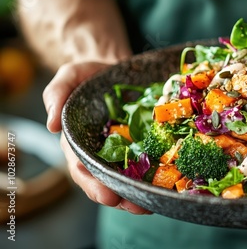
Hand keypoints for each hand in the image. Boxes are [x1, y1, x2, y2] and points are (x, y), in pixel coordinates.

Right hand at [43, 61, 150, 213]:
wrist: (113, 68)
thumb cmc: (88, 76)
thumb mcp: (69, 77)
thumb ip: (56, 94)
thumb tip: (50, 125)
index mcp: (78, 143)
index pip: (83, 169)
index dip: (94, 185)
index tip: (107, 196)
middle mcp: (99, 152)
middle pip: (107, 182)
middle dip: (121, 197)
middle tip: (137, 207)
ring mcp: (121, 151)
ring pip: (127, 179)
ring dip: (138, 194)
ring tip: (153, 203)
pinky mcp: (140, 145)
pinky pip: (146, 164)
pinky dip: (153, 177)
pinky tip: (165, 186)